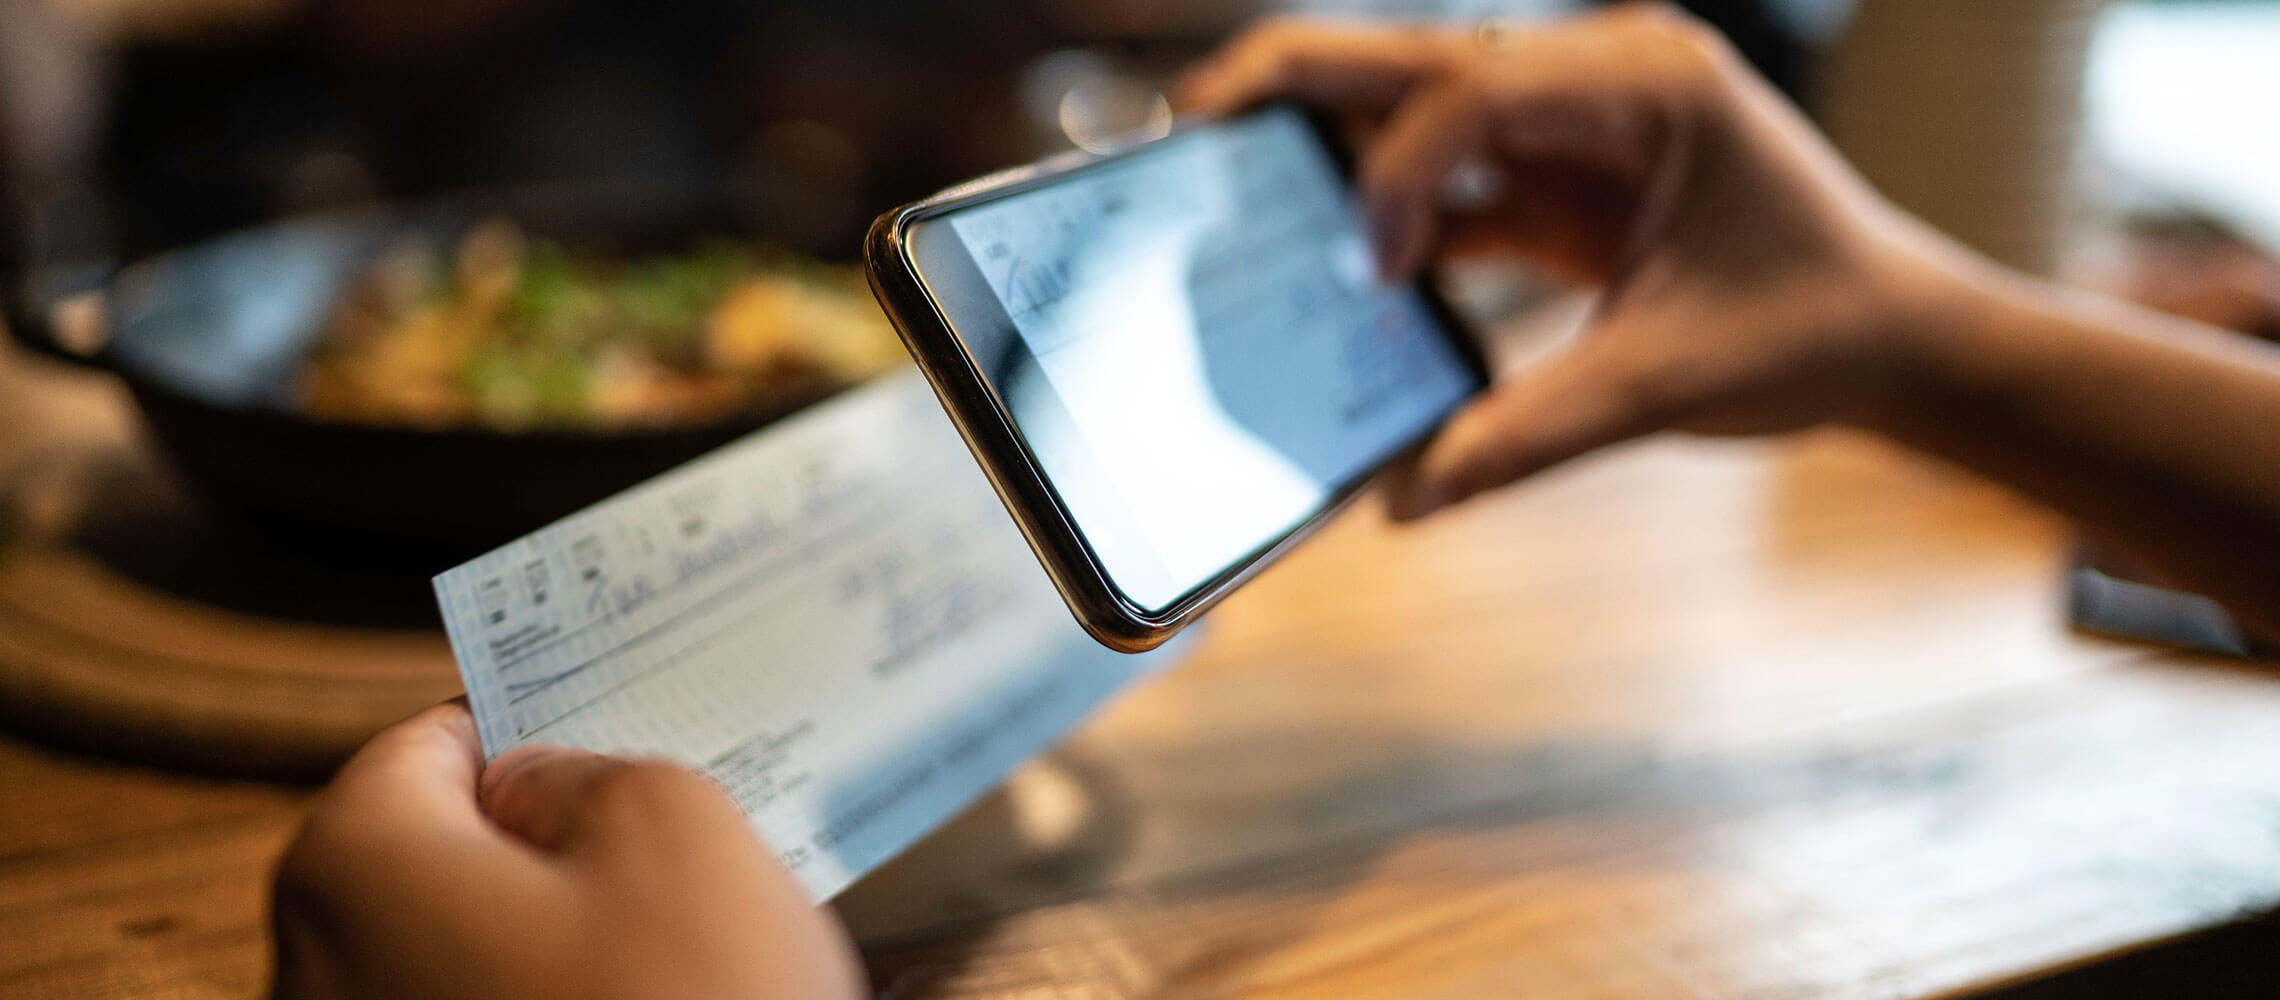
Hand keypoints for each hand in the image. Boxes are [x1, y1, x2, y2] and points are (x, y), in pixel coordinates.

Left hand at [271, 703, 864, 999]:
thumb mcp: (675, 827)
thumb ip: (590, 771)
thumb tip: (541, 790)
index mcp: (353, 866)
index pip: (428, 742)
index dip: (533, 726)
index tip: (615, 731)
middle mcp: (312, 974)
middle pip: (436, 862)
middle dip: (552, 847)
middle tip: (676, 847)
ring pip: (466, 964)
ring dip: (566, 949)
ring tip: (685, 957)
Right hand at [1180, 6, 1988, 517]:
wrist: (1895, 338)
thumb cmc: (1816, 331)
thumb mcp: (1671, 382)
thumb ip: (1531, 434)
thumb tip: (1408, 497)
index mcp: (1651, 80)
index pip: (1477, 86)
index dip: (1399, 169)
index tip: (1371, 267)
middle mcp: (1604, 72)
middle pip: (1417, 54)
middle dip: (1296, 82)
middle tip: (1189, 127)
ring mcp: (1576, 118)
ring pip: (1415, 103)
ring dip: (1328, 145)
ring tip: (1225, 179)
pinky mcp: (1559, 173)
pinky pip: (1445, 174)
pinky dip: (1386, 214)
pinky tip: (1331, 263)